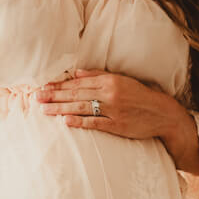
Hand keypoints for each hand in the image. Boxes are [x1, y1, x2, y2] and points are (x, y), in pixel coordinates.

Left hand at [38, 68, 191, 148]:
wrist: (163, 114)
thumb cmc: (140, 96)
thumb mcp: (122, 80)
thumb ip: (98, 75)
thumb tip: (76, 72)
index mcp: (110, 80)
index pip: (79, 82)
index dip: (59, 85)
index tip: (43, 86)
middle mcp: (110, 93)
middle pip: (76, 94)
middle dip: (54, 95)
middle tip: (36, 97)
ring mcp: (113, 110)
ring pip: (81, 108)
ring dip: (60, 108)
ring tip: (43, 109)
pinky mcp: (117, 125)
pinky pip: (94, 123)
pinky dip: (79, 121)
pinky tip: (64, 121)